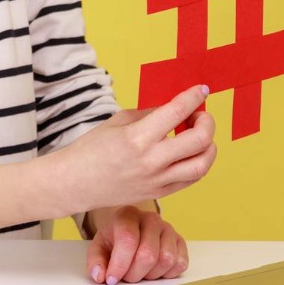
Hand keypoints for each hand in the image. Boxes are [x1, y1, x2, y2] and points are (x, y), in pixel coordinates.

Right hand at [46, 85, 216, 213]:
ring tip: (199, 136)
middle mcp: (151, 160)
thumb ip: (149, 114)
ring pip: (201, 164)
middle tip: (200, 115)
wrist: (74, 183)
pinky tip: (190, 153)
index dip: (194, 97)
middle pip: (199, 140)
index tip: (202, 90)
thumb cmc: (91, 148)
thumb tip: (174, 108)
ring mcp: (157, 180)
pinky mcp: (158, 194)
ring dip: (209, 146)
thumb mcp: (118, 121)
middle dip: (207, 122)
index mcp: (138, 137)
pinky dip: (198, 163)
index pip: (177, 111)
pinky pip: (190, 180)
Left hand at [86, 205, 189, 284]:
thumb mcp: (99, 246)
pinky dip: (167, 274)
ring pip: (166, 260)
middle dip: (134, 274)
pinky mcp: (180, 241)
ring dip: (151, 275)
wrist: (131, 228)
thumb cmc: (115, 238)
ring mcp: (168, 229)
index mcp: (128, 215)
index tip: (112, 278)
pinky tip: (154, 270)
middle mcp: (151, 219)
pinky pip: (180, 263)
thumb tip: (100, 275)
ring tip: (140, 272)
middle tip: (126, 277)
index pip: (128, 239)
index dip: (120, 264)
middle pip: (148, 254)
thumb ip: (95, 261)